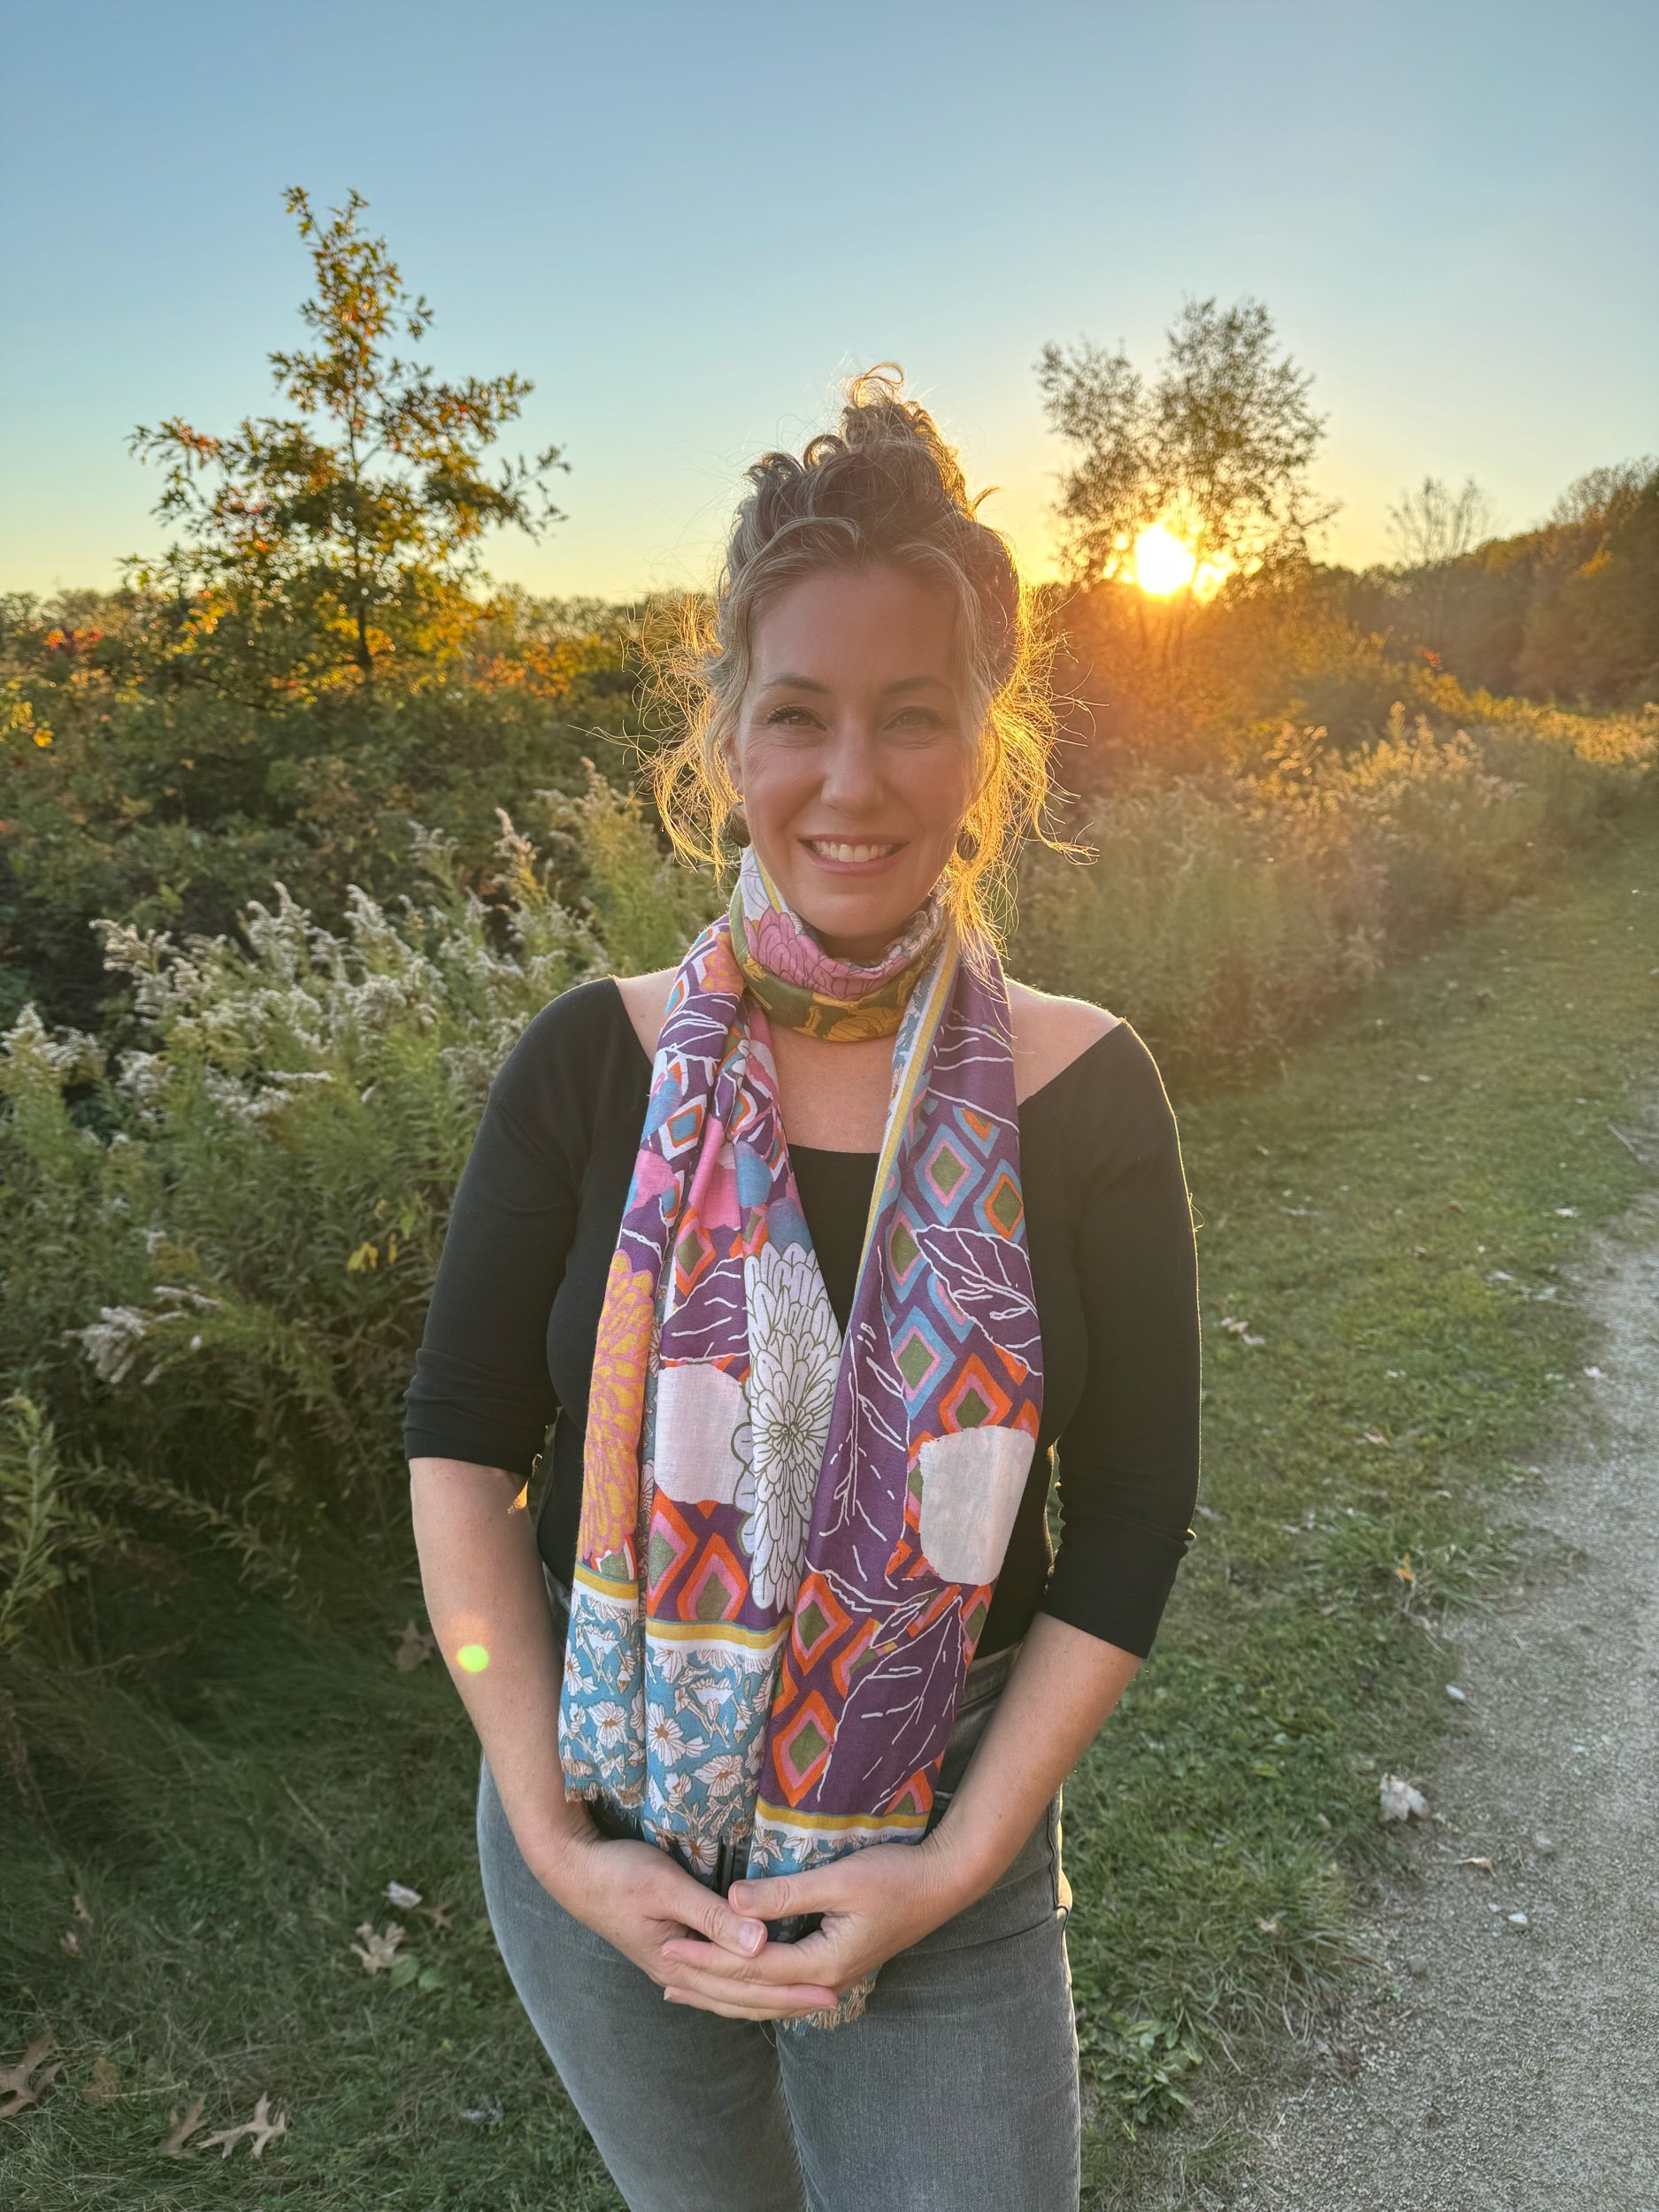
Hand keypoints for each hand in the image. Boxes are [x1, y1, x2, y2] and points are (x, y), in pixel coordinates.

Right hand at [542, 1832, 842, 2021]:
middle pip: (740, 1997)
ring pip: (727, 1993)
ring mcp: (671, 1963)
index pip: (747, 1984)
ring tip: (800, 2002)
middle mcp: (678, 1971)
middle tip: (832, 2001)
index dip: (790, 1988)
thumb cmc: (619, 1873)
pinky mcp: (668, 1949)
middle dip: (786, 2001)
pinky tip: (745, 1988)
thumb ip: (712, 1916)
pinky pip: (713, 1980)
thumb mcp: (667, 1887)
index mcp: (681, 1962)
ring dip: (764, 1999)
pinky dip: (737, 1988)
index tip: (829, 1989)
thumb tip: (760, 1944)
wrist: (572, 1870)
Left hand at [657, 1838, 964, 2019]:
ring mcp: (832, 1977)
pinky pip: (781, 1984)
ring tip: (685, 1987)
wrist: (944, 1883)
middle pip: (753, 1990)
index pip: (749, 1968)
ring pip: (766, 1993)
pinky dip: (750, 1982)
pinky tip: (736, 1977)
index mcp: (821, 1964)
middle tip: (661, 1973)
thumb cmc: (895, 1875)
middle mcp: (823, 1981)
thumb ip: (786, 1894)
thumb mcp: (839, 1880)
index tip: (668, 1944)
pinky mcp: (836, 1964)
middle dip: (706, 1982)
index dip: (706, 1956)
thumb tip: (732, 1900)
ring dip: (724, 1989)